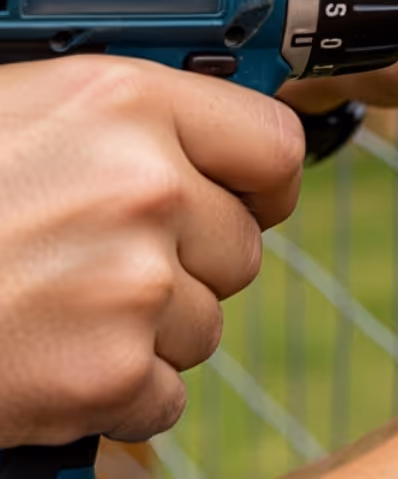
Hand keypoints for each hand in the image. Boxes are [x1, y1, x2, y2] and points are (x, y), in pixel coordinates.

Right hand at [0, 58, 303, 445]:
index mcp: (123, 102)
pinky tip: (46, 362)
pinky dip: (115, 396)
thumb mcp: (17, 112)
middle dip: (185, 265)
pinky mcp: (111, 373)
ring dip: (146, 331)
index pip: (272, 145)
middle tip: (93, 266)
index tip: (245, 199)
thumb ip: (119, 124)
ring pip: (204, 323)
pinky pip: (164, 394)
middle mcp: (144, 185)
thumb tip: (206, 148)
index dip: (260, 182)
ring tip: (51, 310)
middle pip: (240, 246)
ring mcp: (134, 283)